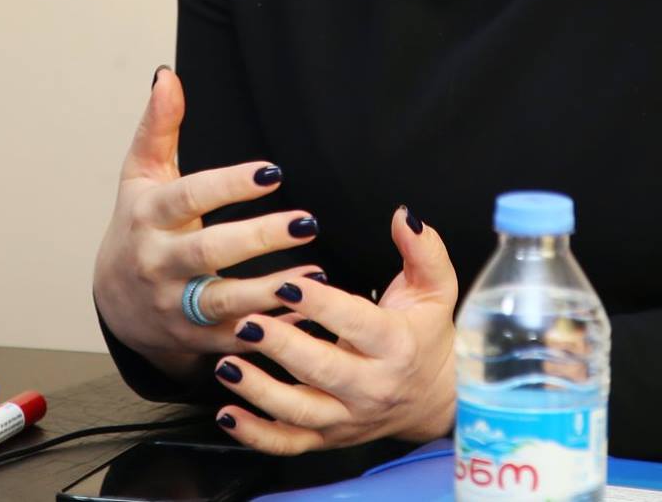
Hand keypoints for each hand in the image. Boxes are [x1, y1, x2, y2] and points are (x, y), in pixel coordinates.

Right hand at [92, 67, 325, 380]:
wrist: (116, 302)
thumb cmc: (139, 225)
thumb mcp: (141, 176)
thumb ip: (158, 127)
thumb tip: (167, 75)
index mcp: (148, 217)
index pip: (188, 197)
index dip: (229, 185)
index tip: (273, 172)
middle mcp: (158, 263)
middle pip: (209, 252)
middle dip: (258, 239)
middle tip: (307, 222)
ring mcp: (174, 306)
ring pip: (223, 302)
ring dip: (271, 290)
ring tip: (316, 273)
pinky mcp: (194, 339)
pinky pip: (235, 336)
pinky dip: (270, 329)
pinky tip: (306, 313)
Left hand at [211, 204, 459, 452]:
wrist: (436, 398)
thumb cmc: (427, 335)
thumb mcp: (436, 288)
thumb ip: (424, 250)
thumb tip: (405, 217)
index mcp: (395, 345)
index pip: (356, 324)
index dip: (321, 306)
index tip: (287, 286)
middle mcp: (371, 386)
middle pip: (323, 370)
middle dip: (282, 347)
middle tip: (246, 323)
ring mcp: (347, 417)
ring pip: (299, 412)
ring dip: (259, 391)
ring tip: (225, 365)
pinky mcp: (329, 438)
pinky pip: (288, 444)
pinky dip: (255, 435)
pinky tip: (226, 415)